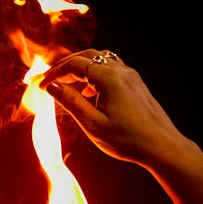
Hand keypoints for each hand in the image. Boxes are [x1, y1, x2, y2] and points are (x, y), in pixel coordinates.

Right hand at [39, 49, 184, 167]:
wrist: (161, 147)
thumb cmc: (127, 139)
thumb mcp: (92, 124)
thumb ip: (70, 102)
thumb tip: (51, 87)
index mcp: (109, 78)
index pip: (74, 65)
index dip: (54, 73)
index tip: (40, 85)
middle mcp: (121, 72)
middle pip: (88, 56)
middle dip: (66, 66)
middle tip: (51, 80)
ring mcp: (131, 77)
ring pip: (101, 61)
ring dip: (82, 69)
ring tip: (68, 87)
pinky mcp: (136, 85)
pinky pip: (112, 71)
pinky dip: (95, 76)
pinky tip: (89, 94)